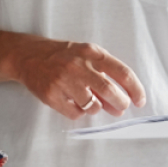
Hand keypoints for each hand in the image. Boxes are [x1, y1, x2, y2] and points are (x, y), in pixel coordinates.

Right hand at [12, 37, 145, 119]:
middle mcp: (78, 66)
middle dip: (120, 103)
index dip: (135, 89)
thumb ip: (104, 76)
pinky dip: (79, 112)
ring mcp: (63, 81)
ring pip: (92, 105)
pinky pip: (75, 113)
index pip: (122, 72)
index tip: (140, 100)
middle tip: (120, 108)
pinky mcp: (51, 95)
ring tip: (91, 103)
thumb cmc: (62, 57)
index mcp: (92, 53)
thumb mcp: (85, 57)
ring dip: (96, 108)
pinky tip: (74, 104)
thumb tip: (119, 104)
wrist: (28, 56)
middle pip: (109, 90)